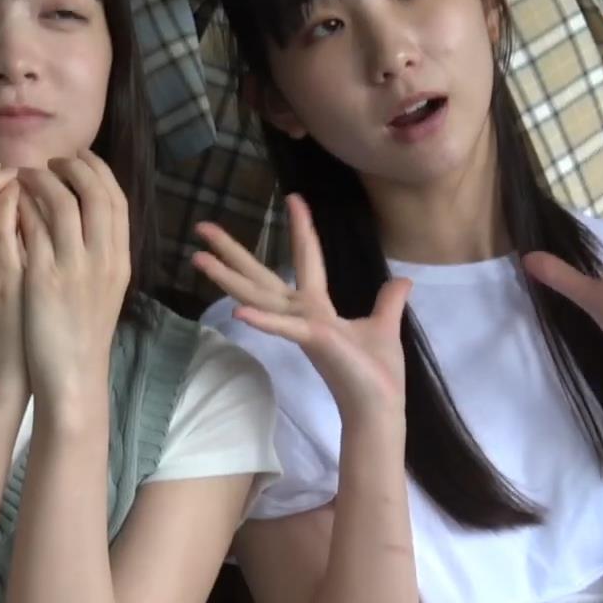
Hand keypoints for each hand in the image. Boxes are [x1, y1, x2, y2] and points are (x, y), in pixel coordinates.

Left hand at [16, 151, 130, 408]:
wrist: (72, 375)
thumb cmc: (81, 334)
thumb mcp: (102, 289)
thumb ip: (97, 252)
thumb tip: (82, 214)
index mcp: (120, 259)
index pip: (115, 198)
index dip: (96, 171)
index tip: (78, 158)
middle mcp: (103, 258)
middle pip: (94, 192)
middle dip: (72, 168)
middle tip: (49, 161)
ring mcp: (74, 267)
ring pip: (62, 203)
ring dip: (41, 182)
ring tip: (22, 176)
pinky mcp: (44, 279)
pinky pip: (32, 228)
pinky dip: (21, 208)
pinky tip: (7, 204)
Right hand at [193, 194, 408, 415]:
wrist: (379, 405)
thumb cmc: (376, 372)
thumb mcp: (385, 325)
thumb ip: (388, 301)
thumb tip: (404, 280)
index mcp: (316, 308)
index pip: (305, 259)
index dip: (300, 228)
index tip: (294, 197)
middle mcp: (301, 314)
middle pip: (259, 276)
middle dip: (231, 251)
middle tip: (202, 227)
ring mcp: (302, 328)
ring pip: (258, 296)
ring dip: (227, 277)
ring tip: (197, 256)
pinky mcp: (313, 342)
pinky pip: (283, 328)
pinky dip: (263, 321)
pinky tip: (237, 313)